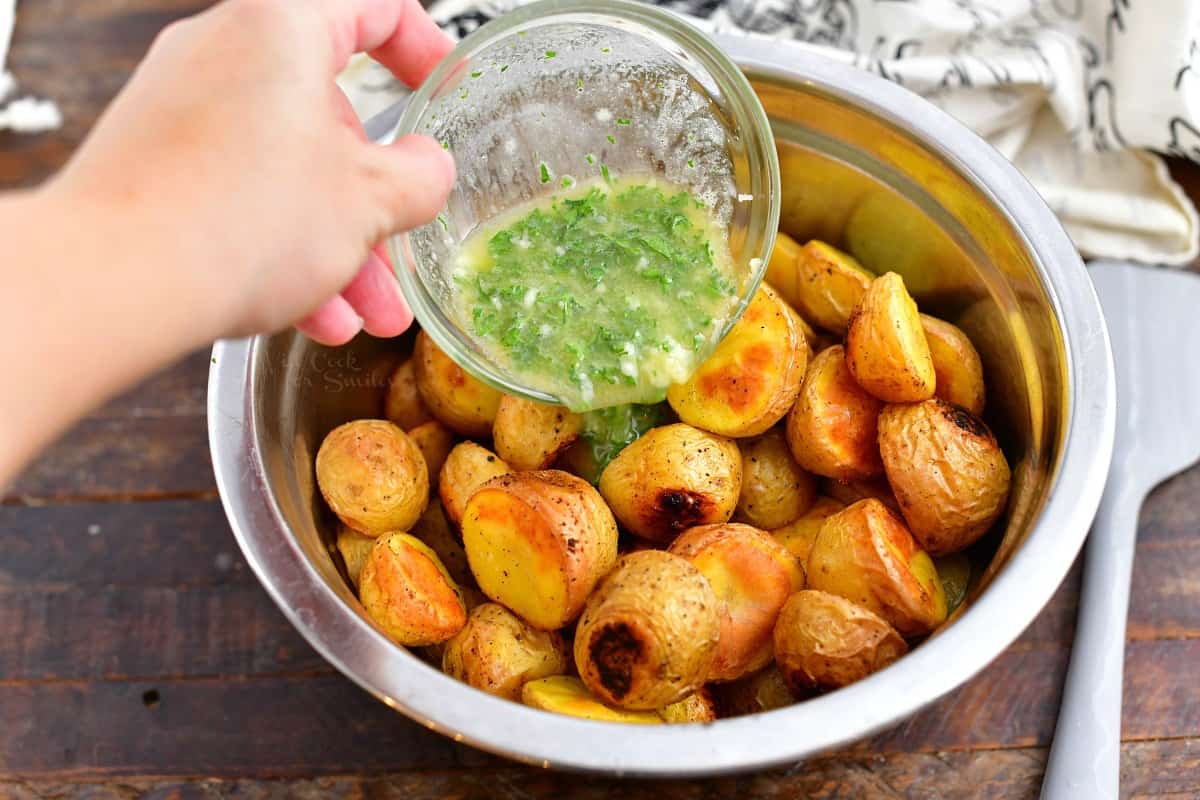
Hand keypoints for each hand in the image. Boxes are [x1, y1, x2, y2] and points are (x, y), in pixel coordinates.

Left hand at [50, 0, 455, 344]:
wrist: (115, 281)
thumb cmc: (232, 220)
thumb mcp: (367, 201)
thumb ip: (419, 177)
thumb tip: (430, 171)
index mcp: (280, 28)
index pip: (374, 6)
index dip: (425, 47)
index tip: (446, 85)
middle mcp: (222, 53)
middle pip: (329, 114)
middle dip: (376, 194)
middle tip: (404, 235)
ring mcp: (181, 108)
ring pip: (286, 168)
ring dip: (337, 241)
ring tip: (368, 308)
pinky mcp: (154, 163)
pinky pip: (239, 195)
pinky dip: (281, 247)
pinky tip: (314, 311)